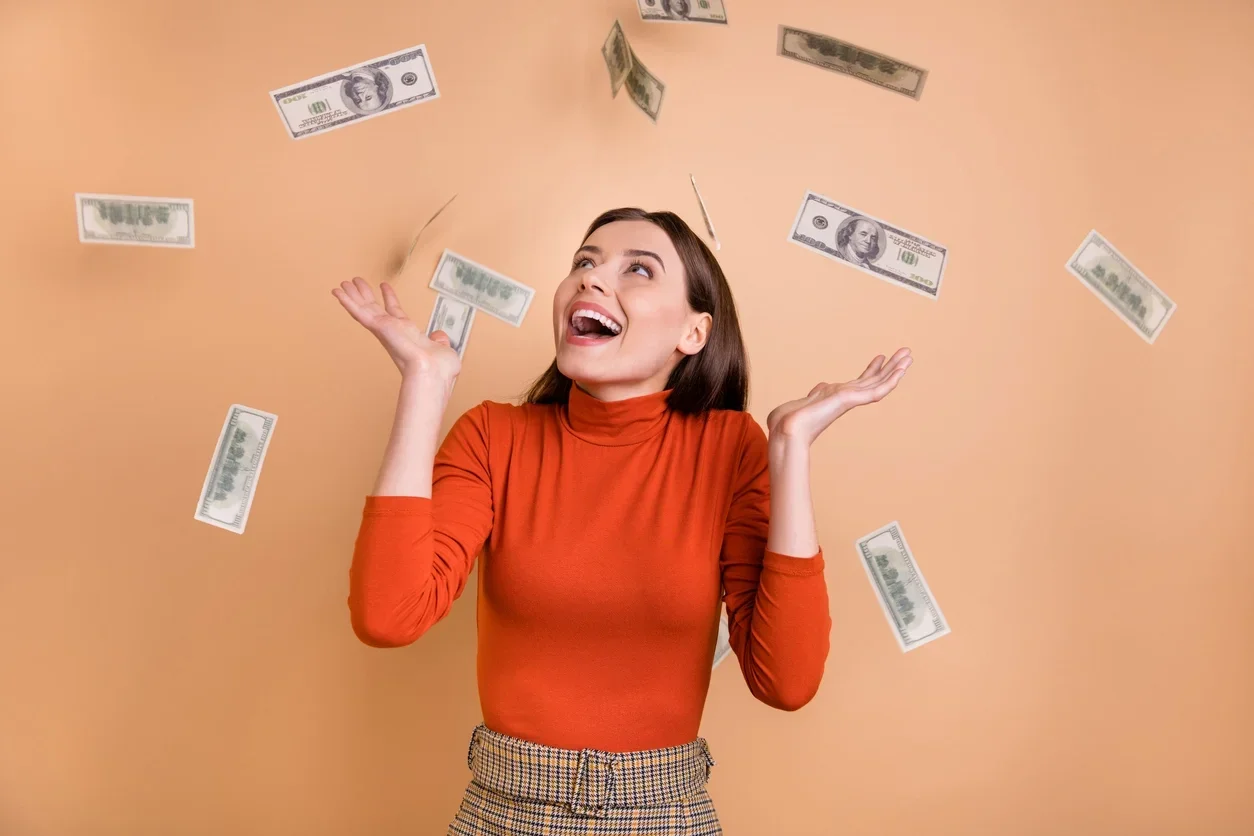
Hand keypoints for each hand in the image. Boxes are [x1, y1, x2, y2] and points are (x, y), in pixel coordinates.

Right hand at [331, 277, 460, 381]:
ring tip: (343, 283)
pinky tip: (338, 292)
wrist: (434, 372)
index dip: (390, 298)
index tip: (384, 285)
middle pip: (375, 308)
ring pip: (364, 309)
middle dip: (365, 294)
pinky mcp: (379, 328)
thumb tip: (440, 336)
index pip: (396, 312)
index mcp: (407, 334)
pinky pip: (360, 312)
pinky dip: (348, 301)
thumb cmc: (439, 369)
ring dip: (353, 296)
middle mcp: (393, 332)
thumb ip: (439, 341)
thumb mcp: (443, 350)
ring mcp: (384, 330)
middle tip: (355, 281)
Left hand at [766, 348, 911, 446]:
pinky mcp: (850, 400)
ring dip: (895, 370)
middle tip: (905, 353)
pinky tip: (901, 370)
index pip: (860, 381)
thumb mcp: (806, 399)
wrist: (786, 429)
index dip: (872, 370)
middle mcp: (846, 398)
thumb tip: (820, 386)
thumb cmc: (789, 420)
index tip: (881, 357)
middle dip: (890, 367)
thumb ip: (817, 392)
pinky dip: (890, 380)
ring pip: (879, 384)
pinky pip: (876, 390)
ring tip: (908, 356)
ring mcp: (849, 399)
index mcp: (837, 397)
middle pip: (873, 380)